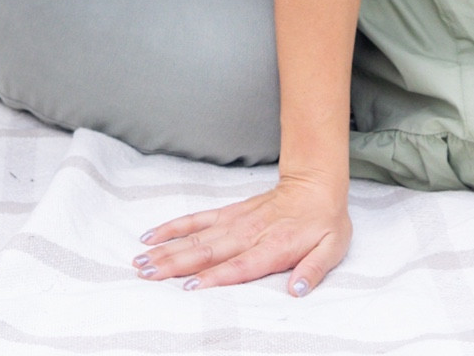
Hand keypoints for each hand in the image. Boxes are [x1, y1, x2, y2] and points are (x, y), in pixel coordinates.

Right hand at [132, 172, 351, 296]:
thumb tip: (297, 290)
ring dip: (167, 249)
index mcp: (272, 246)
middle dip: (175, 264)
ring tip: (140, 260)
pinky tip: (152, 235)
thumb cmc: (324, 222)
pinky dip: (174, 226)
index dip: (215, 277)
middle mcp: (248, 234)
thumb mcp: (332, 247)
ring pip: (195, 237)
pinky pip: (197, 219)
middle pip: (207, 252)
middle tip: (146, 274)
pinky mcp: (228, 213)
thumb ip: (314, 269)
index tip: (190, 288)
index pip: (239, 266)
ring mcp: (235, 221)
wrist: (316, 183)